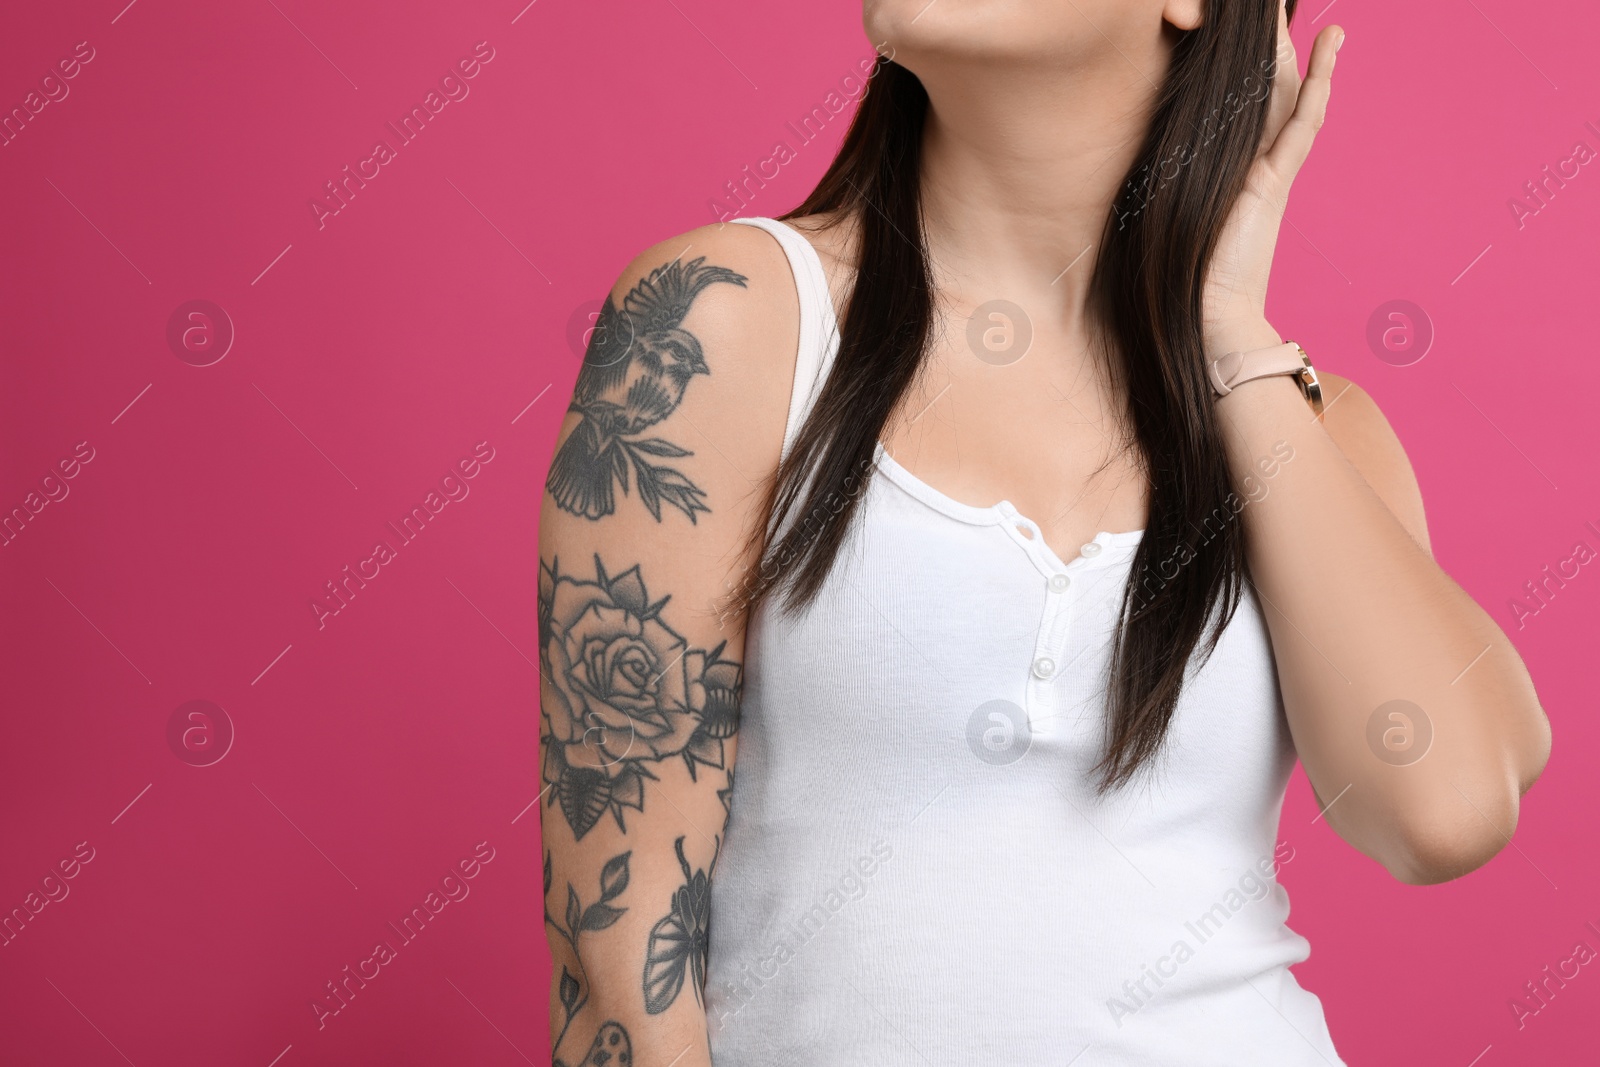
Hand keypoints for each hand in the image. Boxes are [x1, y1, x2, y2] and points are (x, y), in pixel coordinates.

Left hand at [1201, 5, 1343, 359]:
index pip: (1242, 103)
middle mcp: (1257, 162)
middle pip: (1270, 90)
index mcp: (1233, 166)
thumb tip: (1142, 163)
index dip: (1244, 67)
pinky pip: (1304, 121)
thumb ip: (1166, 176)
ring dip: (1304, 54)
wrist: (1208, 315)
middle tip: (1275, 9)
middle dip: (1274, 48)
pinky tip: (1331, 48)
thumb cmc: (1182, 272)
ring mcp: (1272, 169)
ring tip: (1321, 20)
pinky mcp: (1277, 179)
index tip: (1241, 31)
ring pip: (1291, 96)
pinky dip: (1319, 83)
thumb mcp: (1167, 206)